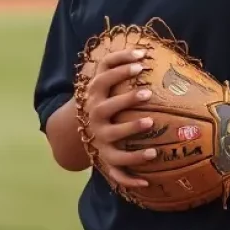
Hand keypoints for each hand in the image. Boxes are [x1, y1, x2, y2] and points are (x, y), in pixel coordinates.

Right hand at [83, 48, 160, 190]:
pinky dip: (131, 178)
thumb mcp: (100, 85)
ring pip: (114, 139)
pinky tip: (148, 181)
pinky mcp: (105, 160)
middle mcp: (94, 118)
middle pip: (106, 108)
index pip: (103, 78)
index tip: (140, 64)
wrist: (77, 134)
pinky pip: (117, 172)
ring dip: (131, 132)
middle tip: (147, 93)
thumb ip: (116, 66)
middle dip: (126, 100)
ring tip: (152, 124)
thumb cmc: (100, 102)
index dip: (120, 69)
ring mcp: (99, 140)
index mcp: (94, 97)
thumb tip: (145, 48)